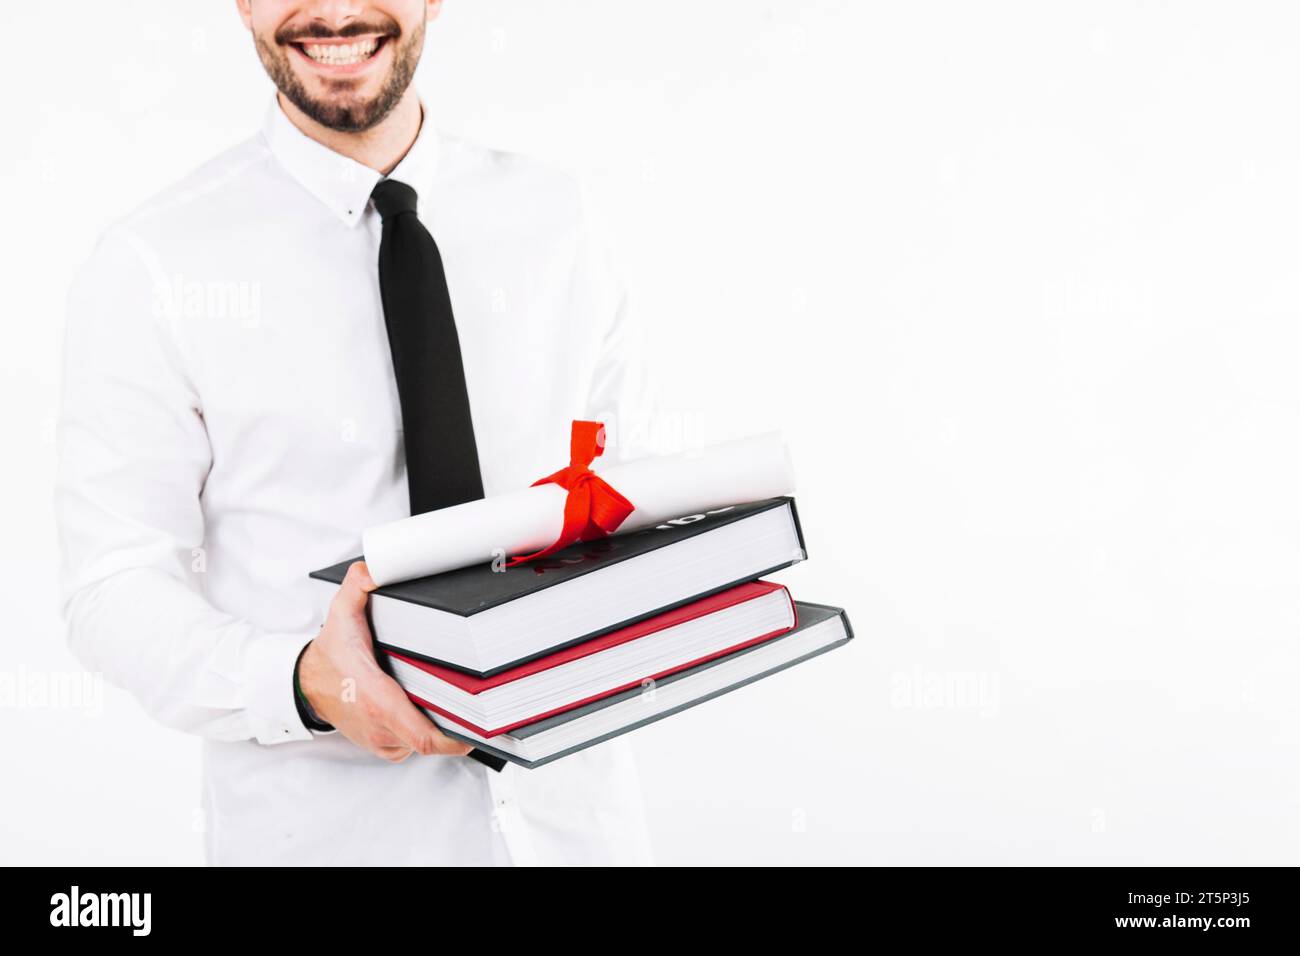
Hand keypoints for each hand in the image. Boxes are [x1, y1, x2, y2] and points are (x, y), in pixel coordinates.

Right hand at [297, 561, 471, 762]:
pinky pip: (414, 743)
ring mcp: (382, 741)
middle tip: (481, 703)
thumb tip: (373, 569)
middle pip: (433, 739)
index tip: (480, 726)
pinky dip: (427, 727)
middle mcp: (381, 728)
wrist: (307, 684)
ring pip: (425, 741)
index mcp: (377, 701)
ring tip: (457, 697)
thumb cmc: (330, 654)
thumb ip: (358, 587)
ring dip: (442, 723)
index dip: (455, 738)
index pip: (423, 735)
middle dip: (458, 723)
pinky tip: (434, 703)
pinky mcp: (385, 746)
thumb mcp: (341, 614)